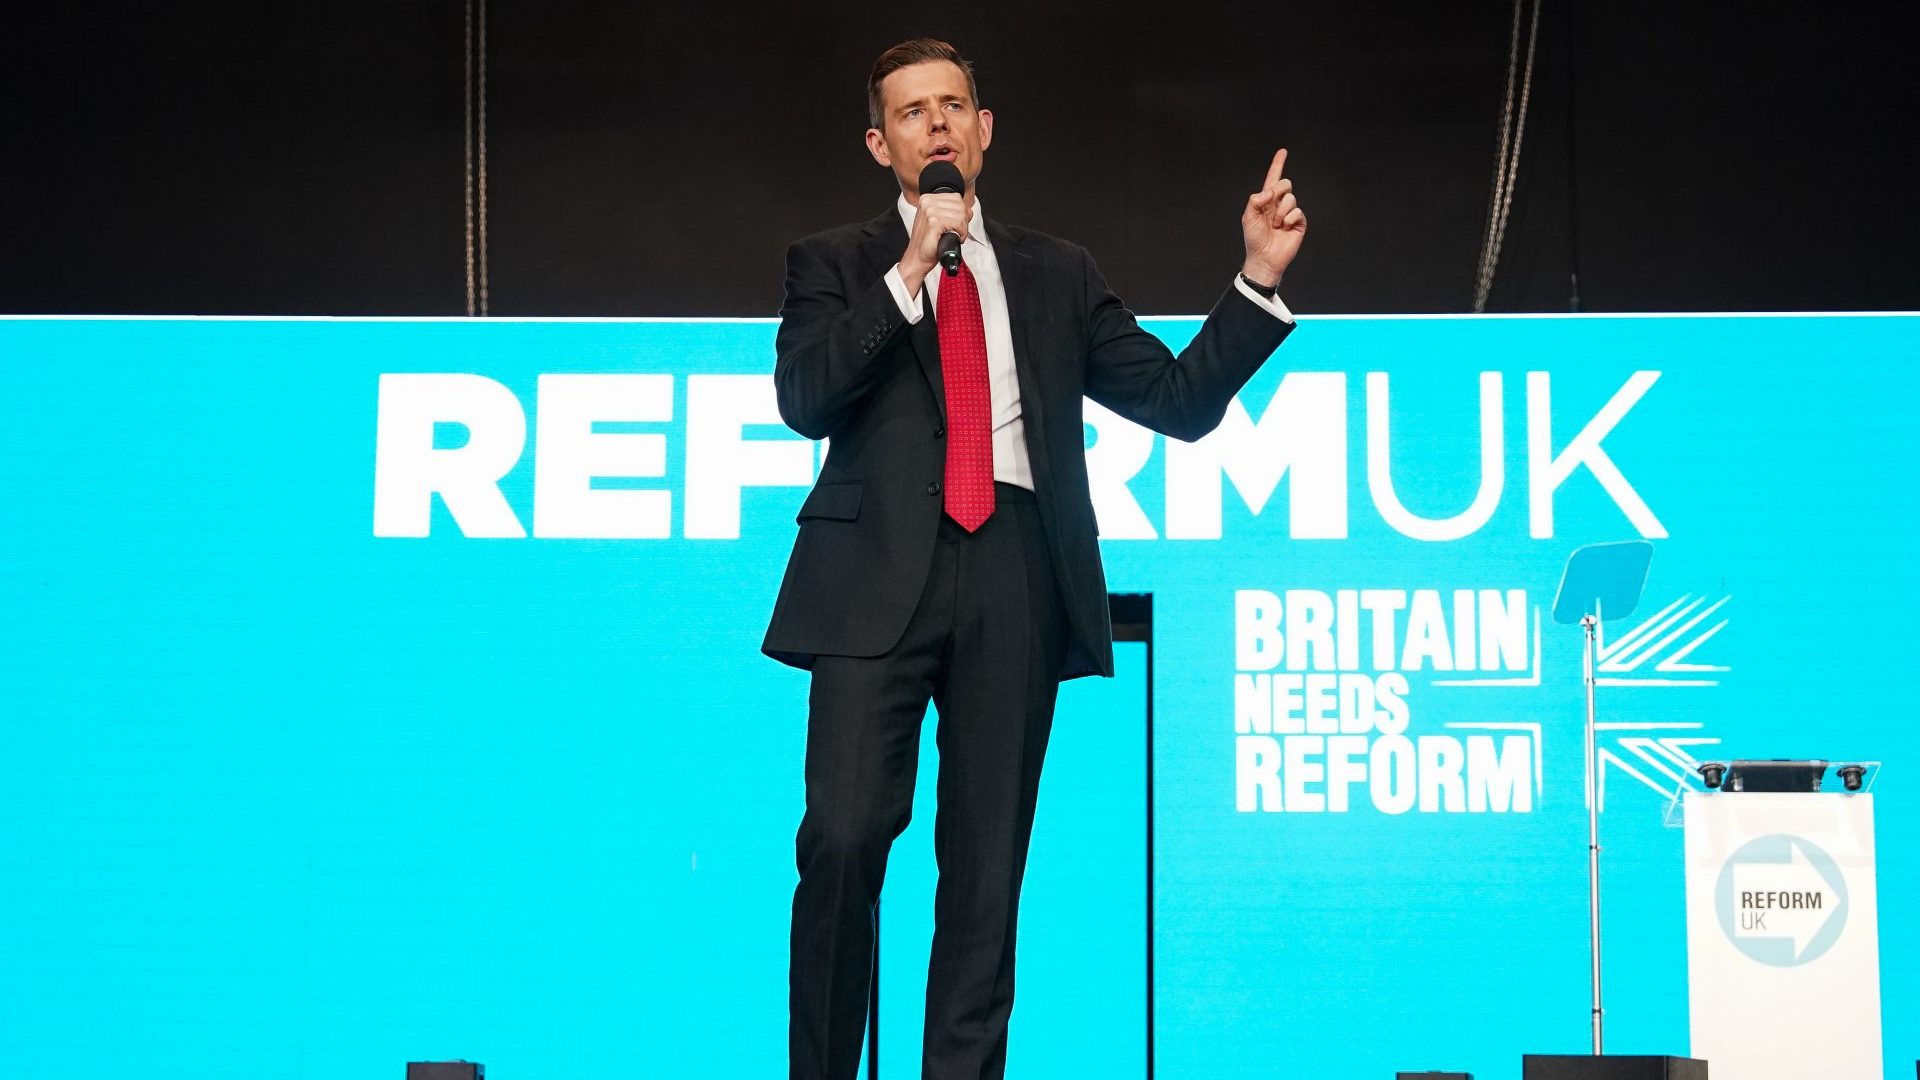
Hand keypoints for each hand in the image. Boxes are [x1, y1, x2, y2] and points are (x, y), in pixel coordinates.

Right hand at [900, 192, 969, 290]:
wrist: (918, 257)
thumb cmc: (928, 243)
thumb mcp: (940, 222)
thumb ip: (953, 213)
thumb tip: (969, 210)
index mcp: (927, 199)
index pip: (956, 198)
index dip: (961, 212)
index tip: (957, 224)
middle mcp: (927, 202)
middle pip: (960, 205)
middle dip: (964, 220)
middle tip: (957, 232)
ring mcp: (929, 211)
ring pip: (961, 214)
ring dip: (963, 228)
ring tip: (955, 235)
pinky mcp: (933, 222)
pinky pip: (958, 223)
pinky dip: (961, 232)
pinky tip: (955, 238)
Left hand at [1241, 148, 1306, 286]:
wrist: (1264, 258)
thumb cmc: (1254, 239)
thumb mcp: (1248, 217)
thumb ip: (1255, 200)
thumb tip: (1269, 192)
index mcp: (1266, 200)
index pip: (1273, 179)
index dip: (1278, 164)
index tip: (1283, 151)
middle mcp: (1279, 204)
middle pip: (1285, 183)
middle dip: (1279, 190)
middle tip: (1271, 205)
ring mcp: (1290, 213)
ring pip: (1291, 198)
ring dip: (1280, 212)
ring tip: (1276, 225)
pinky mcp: (1299, 222)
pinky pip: (1297, 211)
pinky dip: (1289, 219)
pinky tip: (1284, 228)